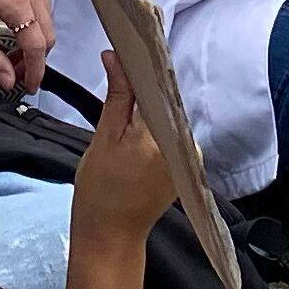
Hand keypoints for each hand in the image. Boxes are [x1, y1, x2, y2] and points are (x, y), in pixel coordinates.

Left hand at [0, 0, 54, 90]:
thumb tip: (7, 81)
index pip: (37, 45)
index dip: (35, 71)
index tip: (28, 86)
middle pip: (48, 35)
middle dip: (34, 60)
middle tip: (15, 73)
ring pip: (48, 23)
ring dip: (35, 43)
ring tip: (13, 54)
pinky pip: (44, 8)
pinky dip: (35, 25)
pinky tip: (17, 34)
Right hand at [70, 64, 180, 243]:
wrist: (111, 235)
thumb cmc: (99, 191)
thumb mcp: (103, 139)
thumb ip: (117, 96)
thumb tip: (115, 56)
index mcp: (157, 138)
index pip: (155, 87)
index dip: (139, 67)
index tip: (124, 53)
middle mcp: (181, 144)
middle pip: (165, 100)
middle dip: (144, 89)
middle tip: (120, 77)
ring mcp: (189, 155)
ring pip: (169, 114)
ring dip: (152, 107)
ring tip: (128, 106)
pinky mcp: (189, 163)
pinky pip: (174, 132)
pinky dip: (158, 126)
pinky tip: (140, 128)